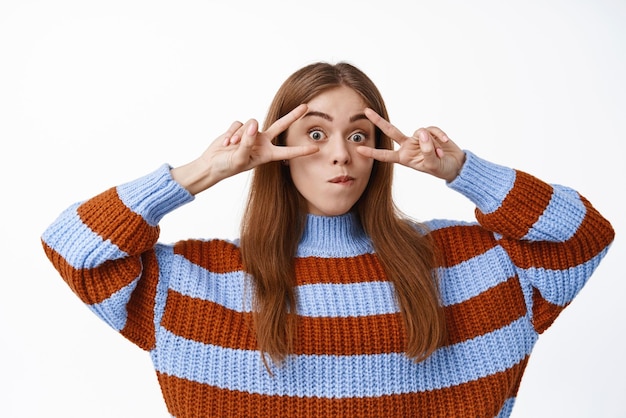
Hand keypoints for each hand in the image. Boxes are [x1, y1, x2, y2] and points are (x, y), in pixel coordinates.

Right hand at [172, 104, 317, 193]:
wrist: (211, 164)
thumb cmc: (226, 167)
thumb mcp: (239, 159)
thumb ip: (247, 142)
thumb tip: (253, 125)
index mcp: (266, 154)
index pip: (287, 151)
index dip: (301, 150)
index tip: (316, 148)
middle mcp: (262, 143)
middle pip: (281, 126)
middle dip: (293, 116)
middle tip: (306, 107)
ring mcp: (251, 135)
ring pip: (251, 124)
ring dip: (238, 135)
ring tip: (230, 147)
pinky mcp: (240, 129)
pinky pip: (238, 124)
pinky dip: (231, 133)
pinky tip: (225, 143)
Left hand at [356, 108, 465, 181]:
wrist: (456, 165)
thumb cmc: (441, 169)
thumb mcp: (433, 165)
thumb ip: (427, 150)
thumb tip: (423, 133)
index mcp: (404, 158)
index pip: (386, 155)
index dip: (373, 153)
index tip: (359, 150)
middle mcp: (408, 146)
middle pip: (391, 131)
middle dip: (379, 121)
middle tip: (366, 111)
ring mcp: (419, 138)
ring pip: (420, 132)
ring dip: (432, 143)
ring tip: (440, 154)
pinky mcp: (430, 132)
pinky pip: (432, 129)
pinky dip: (439, 136)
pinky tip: (445, 143)